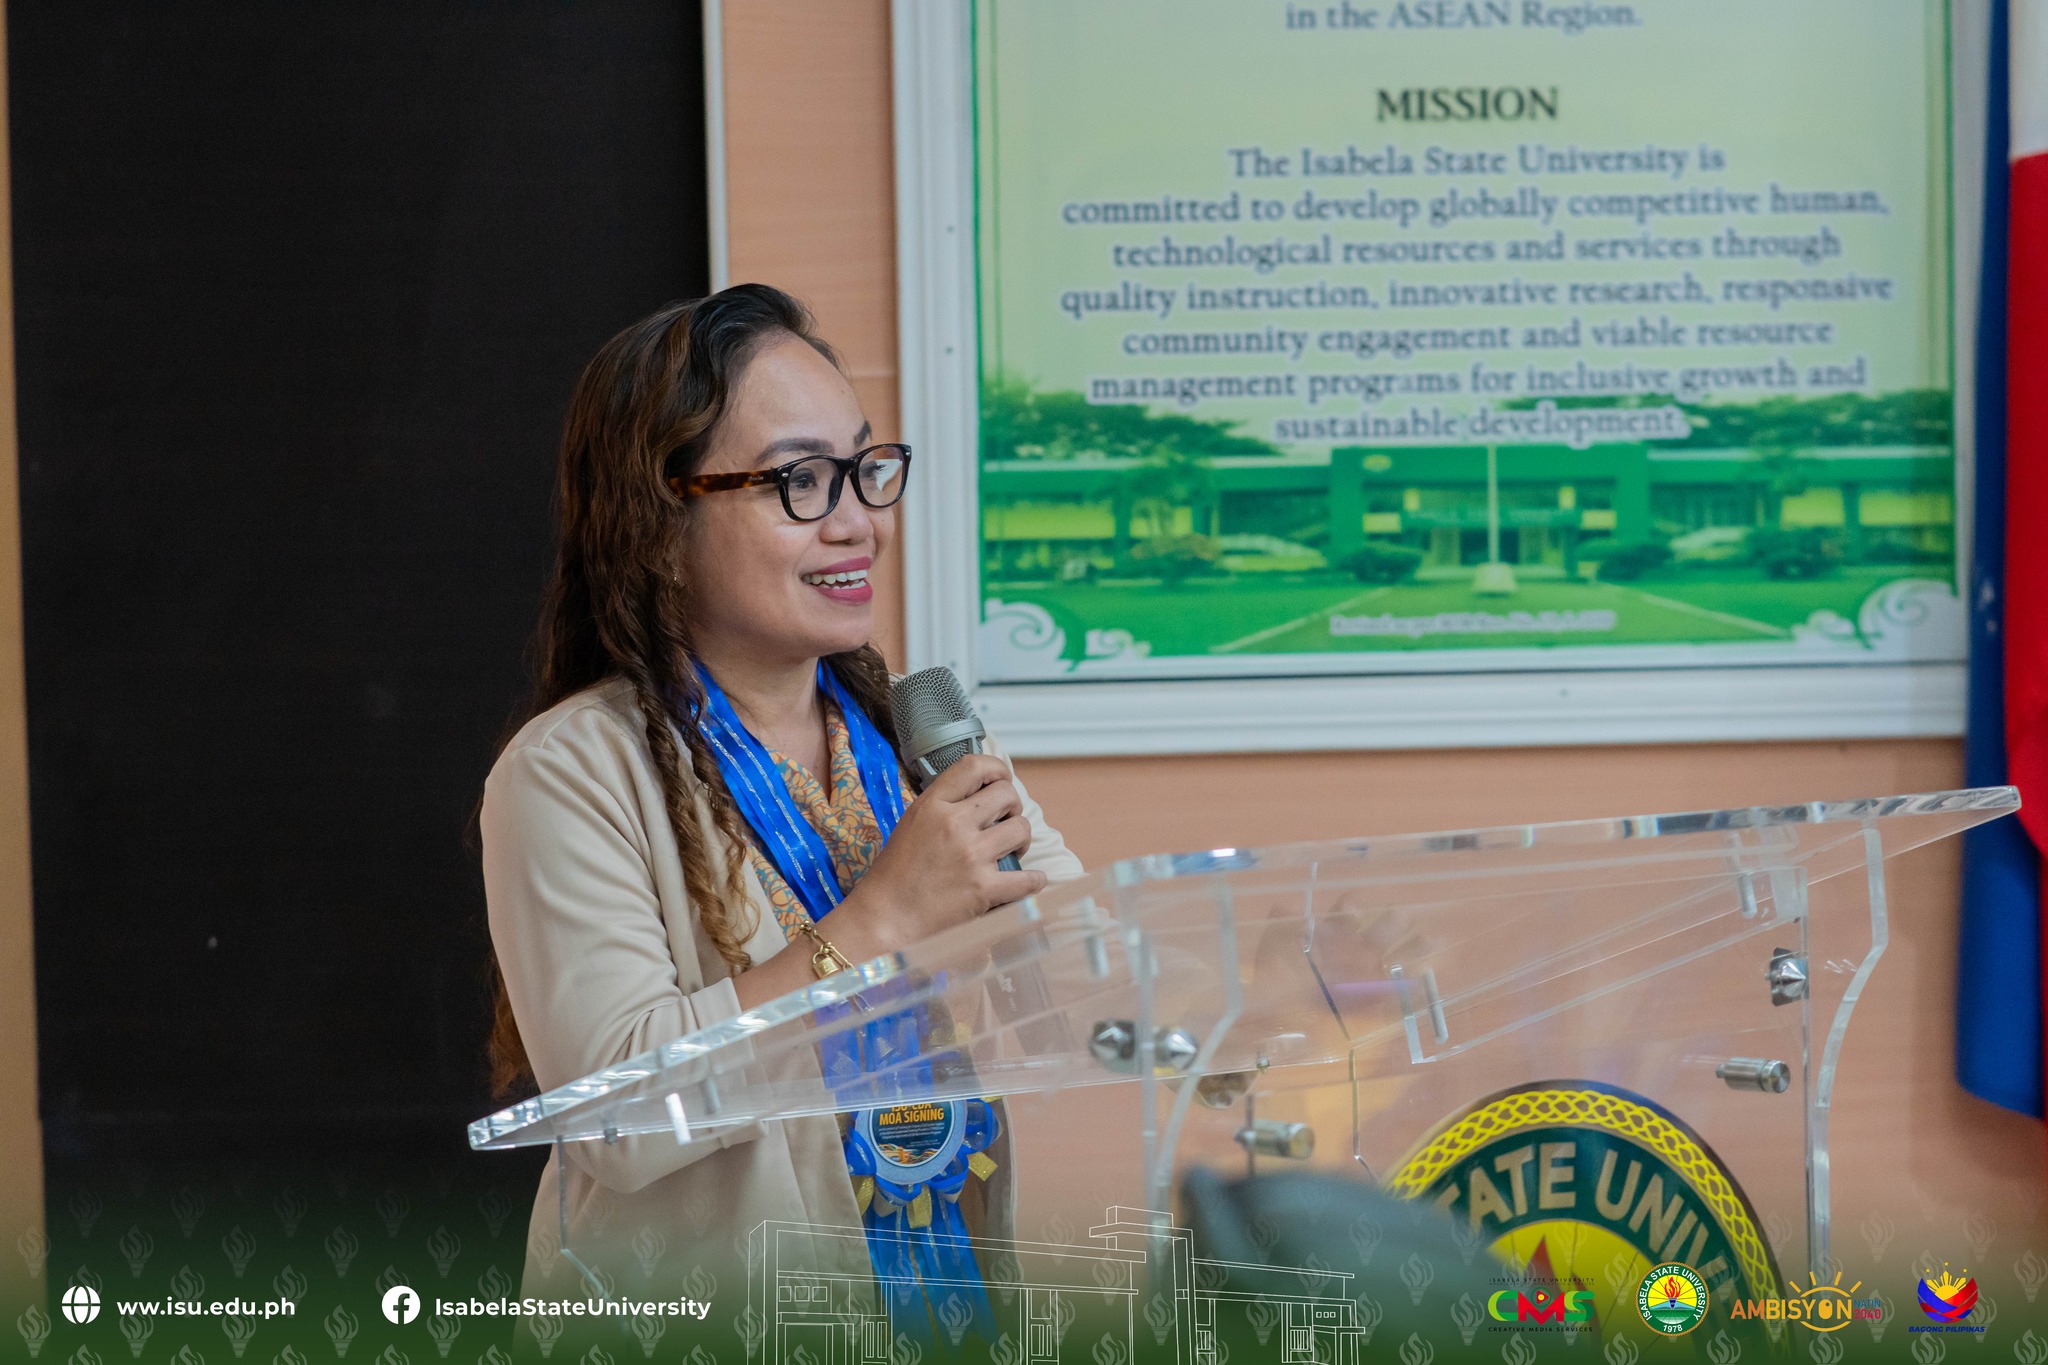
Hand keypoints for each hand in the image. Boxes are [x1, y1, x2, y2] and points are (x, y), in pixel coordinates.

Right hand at [839, 754, 1046, 945]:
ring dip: (1021, 839)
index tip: (1001, 780)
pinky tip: (1028, 881)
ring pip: (1021, 829)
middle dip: (1012, 807)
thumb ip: (942, 806)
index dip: (997, 769)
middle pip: (1007, 795)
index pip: (974, 766)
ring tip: (1010, 851)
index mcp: (932, 805)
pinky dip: (1033, 880)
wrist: (885, 919)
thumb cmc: (895, 875)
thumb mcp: (912, 824)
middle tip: (1005, 822)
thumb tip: (978, 795)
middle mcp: (954, 824)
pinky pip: (1029, 878)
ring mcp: (972, 856)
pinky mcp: (985, 889)